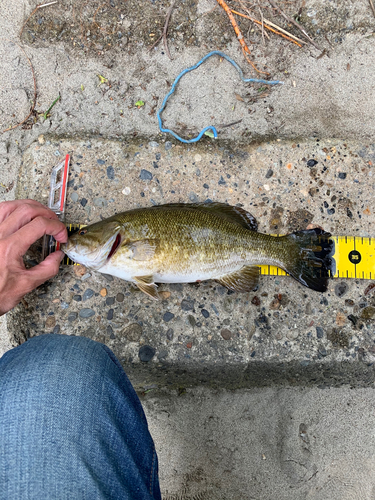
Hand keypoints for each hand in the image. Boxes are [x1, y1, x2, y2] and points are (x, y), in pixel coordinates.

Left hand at [0, 200, 67, 315]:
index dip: (56, 227)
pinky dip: (11, 209)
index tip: (61, 237)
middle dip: (46, 214)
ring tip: (40, 214)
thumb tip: (57, 257)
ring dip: (29, 206)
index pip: (39, 225)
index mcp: (10, 248)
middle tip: (55, 224)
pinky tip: (19, 214)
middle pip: (27, 210)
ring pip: (10, 205)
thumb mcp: (26, 286)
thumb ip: (47, 269)